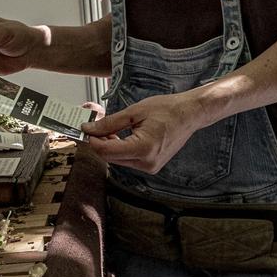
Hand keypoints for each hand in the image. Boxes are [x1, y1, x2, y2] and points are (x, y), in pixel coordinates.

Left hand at [81, 92, 204, 173]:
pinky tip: (121, 136)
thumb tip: (88, 129)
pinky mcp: (151, 166)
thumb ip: (110, 123)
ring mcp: (150, 167)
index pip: (106, 151)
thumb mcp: (134, 112)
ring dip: (110, 146)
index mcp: (143, 148)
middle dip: (100, 142)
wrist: (189, 114)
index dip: (93, 140)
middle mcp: (147, 163)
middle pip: (110, 157)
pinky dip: (121, 149)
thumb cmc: (166, 109)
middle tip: (95, 126)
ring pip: (118, 160)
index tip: (87, 128)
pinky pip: (128, 160)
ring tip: (110, 128)